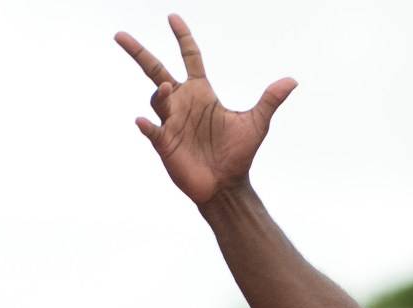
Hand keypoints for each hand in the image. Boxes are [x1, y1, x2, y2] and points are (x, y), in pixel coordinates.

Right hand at [116, 15, 296, 205]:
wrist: (227, 185)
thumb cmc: (239, 154)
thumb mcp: (256, 123)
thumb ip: (270, 100)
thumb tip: (292, 81)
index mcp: (201, 93)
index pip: (189, 57)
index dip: (182, 37)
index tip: (172, 17)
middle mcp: (182, 103)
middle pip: (155, 70)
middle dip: (138, 52)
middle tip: (120, 35)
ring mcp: (171, 122)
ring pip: (157, 98)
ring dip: (160, 93)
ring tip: (167, 89)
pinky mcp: (165, 143)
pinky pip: (151, 130)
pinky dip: (147, 125)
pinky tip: (144, 122)